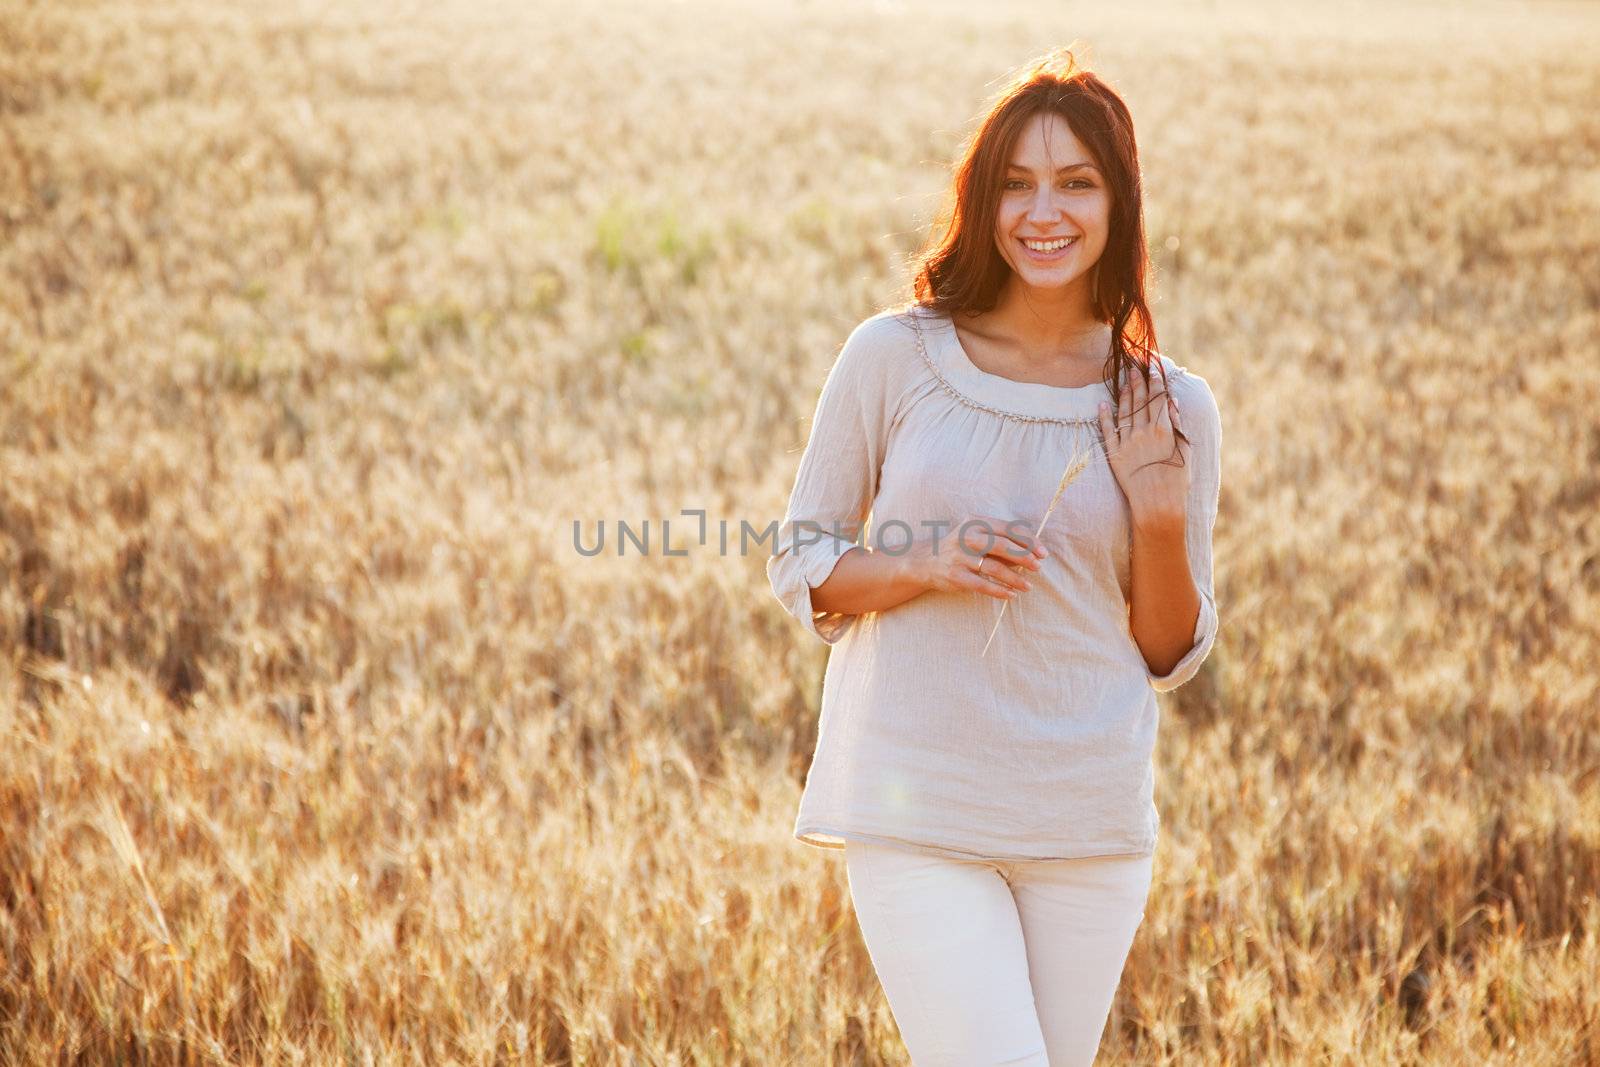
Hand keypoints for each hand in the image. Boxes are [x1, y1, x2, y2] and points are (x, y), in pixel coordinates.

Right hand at [901, 513, 1046, 599]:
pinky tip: (1011, 594)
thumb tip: (1032, 554)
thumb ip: (1001, 542)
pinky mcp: (956, 576)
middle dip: (1024, 557)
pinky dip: (1000, 591)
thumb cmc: (961, 548)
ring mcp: (960, 557)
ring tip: (1028, 585)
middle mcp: (967, 537)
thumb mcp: (977, 537)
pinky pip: (983, 585)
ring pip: (994, 568)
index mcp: (975, 523)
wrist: (926, 561)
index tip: (1043, 552)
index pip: (1008, 529)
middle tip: (1038, 567)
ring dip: (1015, 578)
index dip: (1028, 541)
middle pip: (1002, 545)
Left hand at [1097, 362, 1189, 521]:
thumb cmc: (1177, 480)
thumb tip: (1172, 401)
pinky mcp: (1115, 454)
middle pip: (1140, 399)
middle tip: (1133, 363)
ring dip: (1124, 393)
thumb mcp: (1184, 449)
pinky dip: (1104, 416)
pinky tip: (1102, 404)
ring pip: (1125, 411)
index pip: (1158, 397)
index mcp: (1164, 429)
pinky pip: (1107, 431)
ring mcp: (1128, 442)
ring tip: (1123, 378)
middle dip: (1137, 379)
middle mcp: (1145, 432)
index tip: (1151, 366)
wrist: (1158, 505)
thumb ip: (1177, 424)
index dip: (1154, 379)